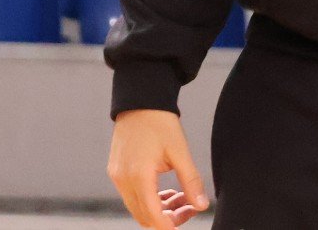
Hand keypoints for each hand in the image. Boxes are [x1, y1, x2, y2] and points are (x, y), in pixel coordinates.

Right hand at [107, 109, 208, 228]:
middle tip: (190, 208)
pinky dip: (149, 198)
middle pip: (143, 216)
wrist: (140, 100)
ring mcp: (117, 176)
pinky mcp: (116, 170)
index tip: (186, 221)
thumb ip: (191, 181)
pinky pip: (131, 195)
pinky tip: (166, 191)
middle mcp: (123, 179)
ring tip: (181, 198)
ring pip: (137, 207)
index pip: (153, 216)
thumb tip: (201, 205)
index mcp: (139, 176)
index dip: (169, 226)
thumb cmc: (160, 123)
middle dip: (167, 218)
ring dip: (159, 209)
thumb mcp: (180, 152)